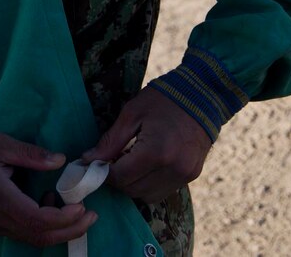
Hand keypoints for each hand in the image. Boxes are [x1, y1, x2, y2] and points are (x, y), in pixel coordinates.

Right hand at [0, 131, 96, 247]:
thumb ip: (30, 154)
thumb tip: (61, 161)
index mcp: (0, 197)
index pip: (38, 220)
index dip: (65, 219)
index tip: (83, 206)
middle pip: (40, 236)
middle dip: (71, 230)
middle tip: (92, 215)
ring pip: (34, 239)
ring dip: (59, 230)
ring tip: (72, 207)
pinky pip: (24, 233)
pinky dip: (44, 226)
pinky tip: (48, 205)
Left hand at [81, 87, 211, 202]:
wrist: (203, 96)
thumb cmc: (163, 100)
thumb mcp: (131, 114)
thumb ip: (111, 141)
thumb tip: (88, 160)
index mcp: (157, 151)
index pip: (121, 177)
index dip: (104, 173)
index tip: (94, 163)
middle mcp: (173, 168)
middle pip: (133, 189)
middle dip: (117, 179)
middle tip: (110, 161)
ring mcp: (185, 175)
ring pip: (147, 195)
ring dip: (132, 184)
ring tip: (127, 162)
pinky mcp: (191, 176)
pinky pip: (162, 191)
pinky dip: (148, 184)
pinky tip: (143, 165)